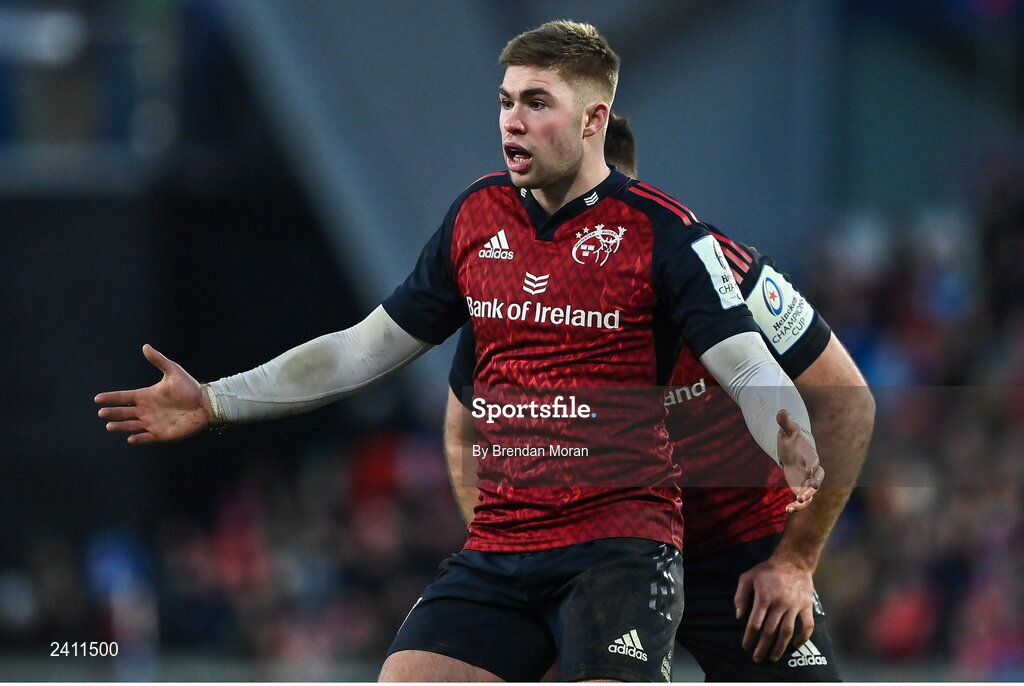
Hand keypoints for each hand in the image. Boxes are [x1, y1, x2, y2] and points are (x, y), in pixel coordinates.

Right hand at [95, 344, 211, 443]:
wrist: (205, 404)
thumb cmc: (189, 388)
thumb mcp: (173, 371)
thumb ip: (159, 360)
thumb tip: (145, 346)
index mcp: (146, 396)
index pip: (124, 397)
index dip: (111, 398)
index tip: (97, 398)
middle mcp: (146, 410)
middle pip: (124, 412)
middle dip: (113, 413)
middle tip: (102, 413)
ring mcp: (152, 423)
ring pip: (131, 425)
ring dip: (121, 426)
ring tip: (109, 426)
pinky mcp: (161, 434)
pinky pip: (146, 437)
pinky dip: (138, 438)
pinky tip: (130, 438)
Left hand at [734, 555, 815, 662]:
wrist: (793, 561)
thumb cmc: (767, 570)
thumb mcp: (747, 577)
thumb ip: (740, 596)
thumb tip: (739, 617)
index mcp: (764, 597)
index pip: (755, 623)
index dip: (749, 637)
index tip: (746, 646)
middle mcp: (779, 604)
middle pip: (770, 631)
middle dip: (762, 647)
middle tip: (757, 658)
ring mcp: (794, 606)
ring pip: (787, 632)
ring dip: (780, 647)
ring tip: (773, 657)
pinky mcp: (806, 606)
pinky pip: (807, 626)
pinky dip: (803, 638)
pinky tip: (795, 645)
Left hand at [777, 409, 822, 511]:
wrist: (792, 449)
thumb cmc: (791, 438)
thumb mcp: (787, 429)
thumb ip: (785, 422)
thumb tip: (781, 411)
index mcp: (810, 456)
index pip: (815, 462)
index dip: (814, 466)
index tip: (811, 469)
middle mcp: (812, 470)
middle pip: (817, 479)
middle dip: (813, 485)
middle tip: (808, 491)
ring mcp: (807, 481)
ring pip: (811, 494)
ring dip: (804, 500)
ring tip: (793, 507)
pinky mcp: (801, 488)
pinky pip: (802, 500)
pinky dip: (796, 506)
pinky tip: (787, 510)